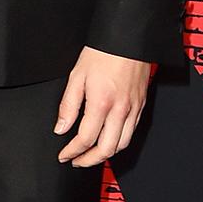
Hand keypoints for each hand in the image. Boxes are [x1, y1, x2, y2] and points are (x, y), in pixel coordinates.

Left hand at [55, 45, 153, 166]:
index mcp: (101, 103)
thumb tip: (61, 128)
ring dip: (105, 155)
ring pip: (122, 144)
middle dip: (89, 161)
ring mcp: (133, 110)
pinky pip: (131, 133)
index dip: (72, 151)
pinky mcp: (141, 107)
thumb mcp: (76, 76)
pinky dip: (119, 143)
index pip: (85, 138)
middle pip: (106, 149)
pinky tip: (108, 141)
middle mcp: (120, 110)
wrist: (128, 39)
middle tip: (75, 161)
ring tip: (90, 156)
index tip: (63, 155)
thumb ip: (68, 105)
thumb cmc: (102, 53)